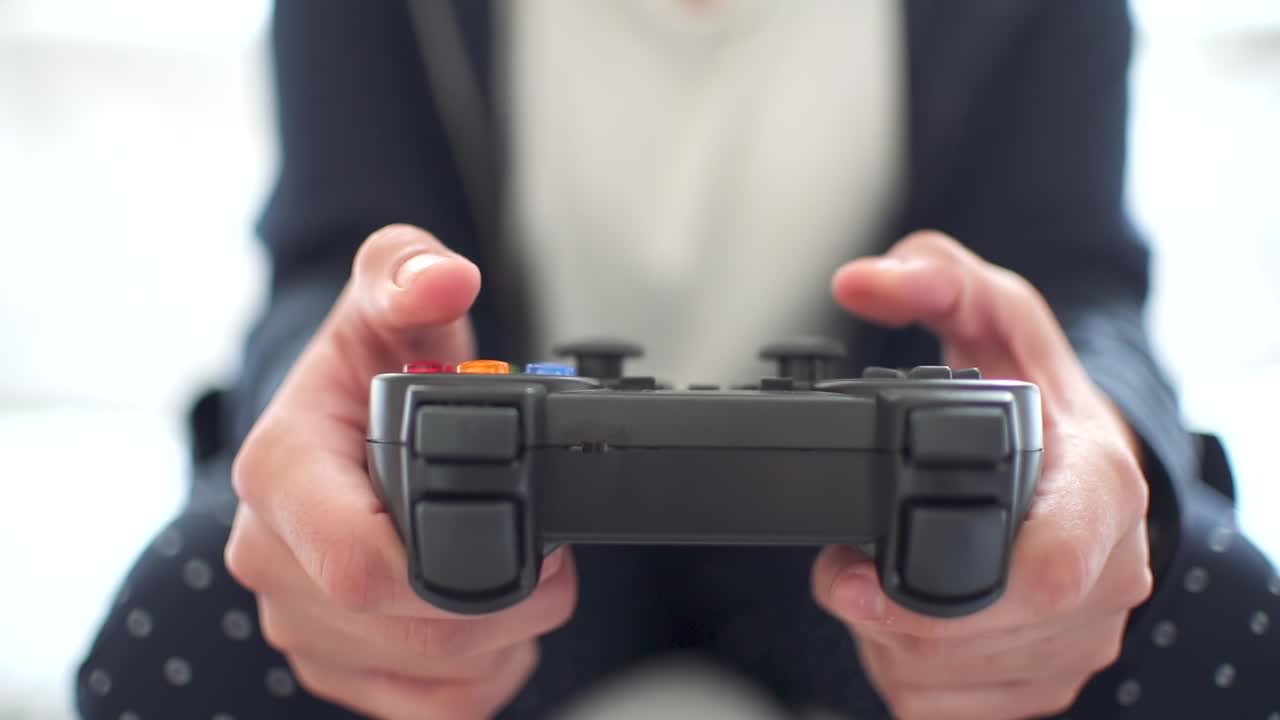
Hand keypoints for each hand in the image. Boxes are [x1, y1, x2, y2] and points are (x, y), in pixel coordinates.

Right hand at [225, 225, 576, 718]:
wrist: (340, 418)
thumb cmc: (368, 363)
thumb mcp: (388, 294)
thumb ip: (410, 272)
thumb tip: (444, 281)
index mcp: (280, 472)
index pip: (359, 562)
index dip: (463, 565)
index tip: (532, 542)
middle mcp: (273, 557)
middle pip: (409, 630)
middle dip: (507, 604)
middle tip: (549, 562)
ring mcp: (299, 618)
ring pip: (426, 677)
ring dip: (499, 642)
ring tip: (518, 585)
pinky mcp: (331, 660)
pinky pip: (423, 709)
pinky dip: (477, 682)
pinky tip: (493, 632)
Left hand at [814, 231, 1151, 719]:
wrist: (1080, 465)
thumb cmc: (1039, 397)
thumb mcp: (994, 315)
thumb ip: (934, 279)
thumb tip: (862, 282)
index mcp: (1101, 491)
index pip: (1052, 573)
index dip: (947, 594)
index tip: (862, 575)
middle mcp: (1105, 577)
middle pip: (977, 641)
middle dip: (886, 613)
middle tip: (847, 570)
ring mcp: (1078, 638)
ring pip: (952, 682)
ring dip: (888, 643)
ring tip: (880, 587)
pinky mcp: (1045, 680)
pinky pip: (950, 708)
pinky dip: (906, 674)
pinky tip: (905, 625)